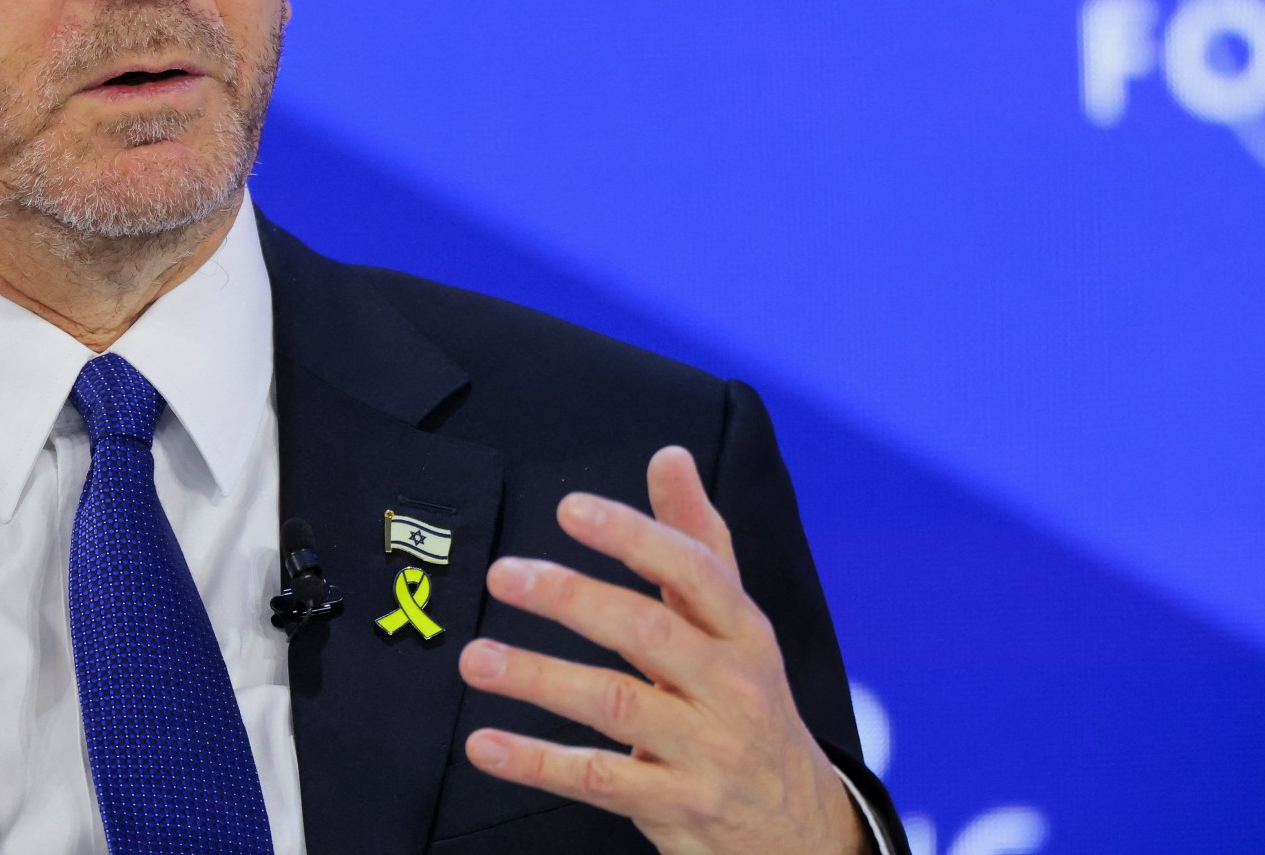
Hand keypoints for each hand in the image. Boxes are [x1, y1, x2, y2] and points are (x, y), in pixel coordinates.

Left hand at [457, 446, 863, 854]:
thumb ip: (697, 538)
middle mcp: (731, 686)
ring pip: (614, 704)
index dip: (632, 535)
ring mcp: (705, 750)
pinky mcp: (676, 806)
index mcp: (744, 631)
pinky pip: (598, 781)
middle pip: (647, 633)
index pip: (693, 570)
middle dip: (571, 598)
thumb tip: (668, 455)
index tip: (568, 508)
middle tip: (503, 574)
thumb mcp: (737, 622)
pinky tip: (484, 744)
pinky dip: (536, 763)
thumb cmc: (748, 699)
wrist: (799, 826)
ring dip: (538, 678)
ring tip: (474, 658)